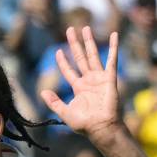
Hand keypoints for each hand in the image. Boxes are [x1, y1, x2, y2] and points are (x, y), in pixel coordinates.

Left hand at [41, 25, 123, 140]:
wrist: (102, 128)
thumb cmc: (85, 124)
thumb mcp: (65, 113)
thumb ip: (54, 102)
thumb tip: (42, 92)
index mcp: (78, 88)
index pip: (69, 70)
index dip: (63, 61)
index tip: (58, 50)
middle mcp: (89, 81)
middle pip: (80, 57)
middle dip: (74, 44)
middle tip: (70, 30)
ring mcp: (99, 78)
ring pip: (93, 55)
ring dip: (89, 41)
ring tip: (85, 28)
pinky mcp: (110, 78)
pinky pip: (112, 60)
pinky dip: (113, 47)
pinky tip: (114, 35)